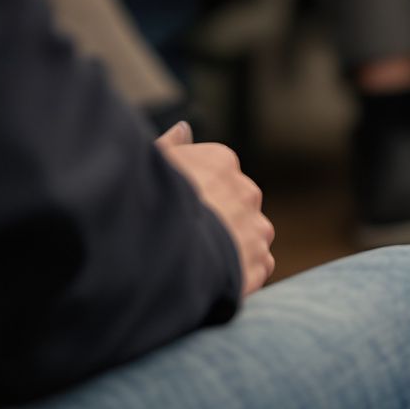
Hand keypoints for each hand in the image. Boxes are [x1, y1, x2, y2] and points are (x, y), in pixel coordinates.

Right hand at [157, 122, 274, 295]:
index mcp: (221, 162)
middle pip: (235, 205)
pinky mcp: (259, 264)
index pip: (216, 175)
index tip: (179, 210)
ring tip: (202, 263)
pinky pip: (257, 266)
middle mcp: (246, 192)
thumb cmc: (151, 205)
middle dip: (219, 220)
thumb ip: (171, 146)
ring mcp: (257, 229)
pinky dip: (242, 274)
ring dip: (234, 247)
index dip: (196, 195)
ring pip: (250, 235)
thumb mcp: (151, 166)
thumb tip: (184, 129)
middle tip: (189, 240)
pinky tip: (216, 279)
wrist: (165, 254)